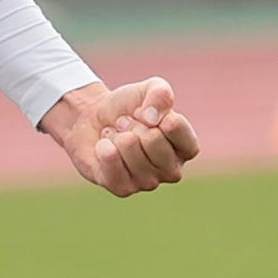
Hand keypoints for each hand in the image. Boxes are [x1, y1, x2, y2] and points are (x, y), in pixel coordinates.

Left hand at [39, 77, 200, 196]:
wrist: (91, 119)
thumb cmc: (127, 107)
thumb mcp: (149, 88)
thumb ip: (161, 94)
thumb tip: (152, 118)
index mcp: (186, 148)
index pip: (174, 126)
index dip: (154, 112)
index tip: (146, 112)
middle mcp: (172, 170)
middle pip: (153, 140)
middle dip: (132, 124)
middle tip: (125, 124)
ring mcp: (148, 182)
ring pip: (131, 151)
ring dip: (116, 135)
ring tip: (116, 135)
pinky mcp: (123, 189)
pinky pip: (112, 166)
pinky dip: (103, 149)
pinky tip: (105, 147)